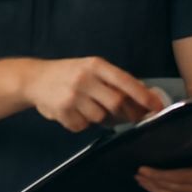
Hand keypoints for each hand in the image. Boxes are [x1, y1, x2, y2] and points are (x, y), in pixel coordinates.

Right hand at [23, 57, 163, 132]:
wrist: (34, 79)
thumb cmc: (68, 74)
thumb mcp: (90, 69)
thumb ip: (113, 81)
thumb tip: (143, 98)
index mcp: (95, 65)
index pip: (124, 81)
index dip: (143, 95)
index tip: (157, 107)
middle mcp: (84, 78)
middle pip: (116, 103)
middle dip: (128, 113)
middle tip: (133, 118)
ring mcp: (72, 96)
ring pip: (100, 117)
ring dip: (100, 118)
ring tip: (89, 108)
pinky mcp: (62, 112)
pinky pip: (83, 126)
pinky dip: (83, 123)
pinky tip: (74, 112)